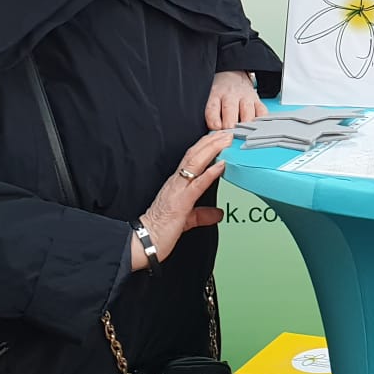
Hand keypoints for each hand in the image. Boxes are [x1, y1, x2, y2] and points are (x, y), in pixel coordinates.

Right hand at [136, 130, 234, 265]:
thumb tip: (218, 213)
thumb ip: (202, 214)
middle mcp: (176, 183)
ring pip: (195, 163)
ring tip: (226, 140)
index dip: (206, 145)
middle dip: (211, 141)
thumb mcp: (187, 219)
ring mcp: (177, 190)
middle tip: (227, 131)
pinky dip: (210, 173)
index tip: (219, 136)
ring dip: (212, 149)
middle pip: (194, 155)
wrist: (145, 241)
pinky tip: (221, 165)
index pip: (192, 159)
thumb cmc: (160, 230)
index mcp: (176, 184)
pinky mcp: (180, 202)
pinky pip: (197, 184)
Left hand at [204, 71, 263, 129]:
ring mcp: (245, 97)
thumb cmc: (221, 92)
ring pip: (247, 111)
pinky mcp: (257, 100)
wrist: (234, 76)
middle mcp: (230, 95)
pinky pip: (262, 111)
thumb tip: (214, 133)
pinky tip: (257, 126)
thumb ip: (211, 115)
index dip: (214, 120)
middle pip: (230, 109)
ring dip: (245, 124)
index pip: (212, 108)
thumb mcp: (211, 99)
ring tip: (244, 133)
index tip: (216, 128)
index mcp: (216, 95)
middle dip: (230, 123)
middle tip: (230, 133)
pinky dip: (261, 120)